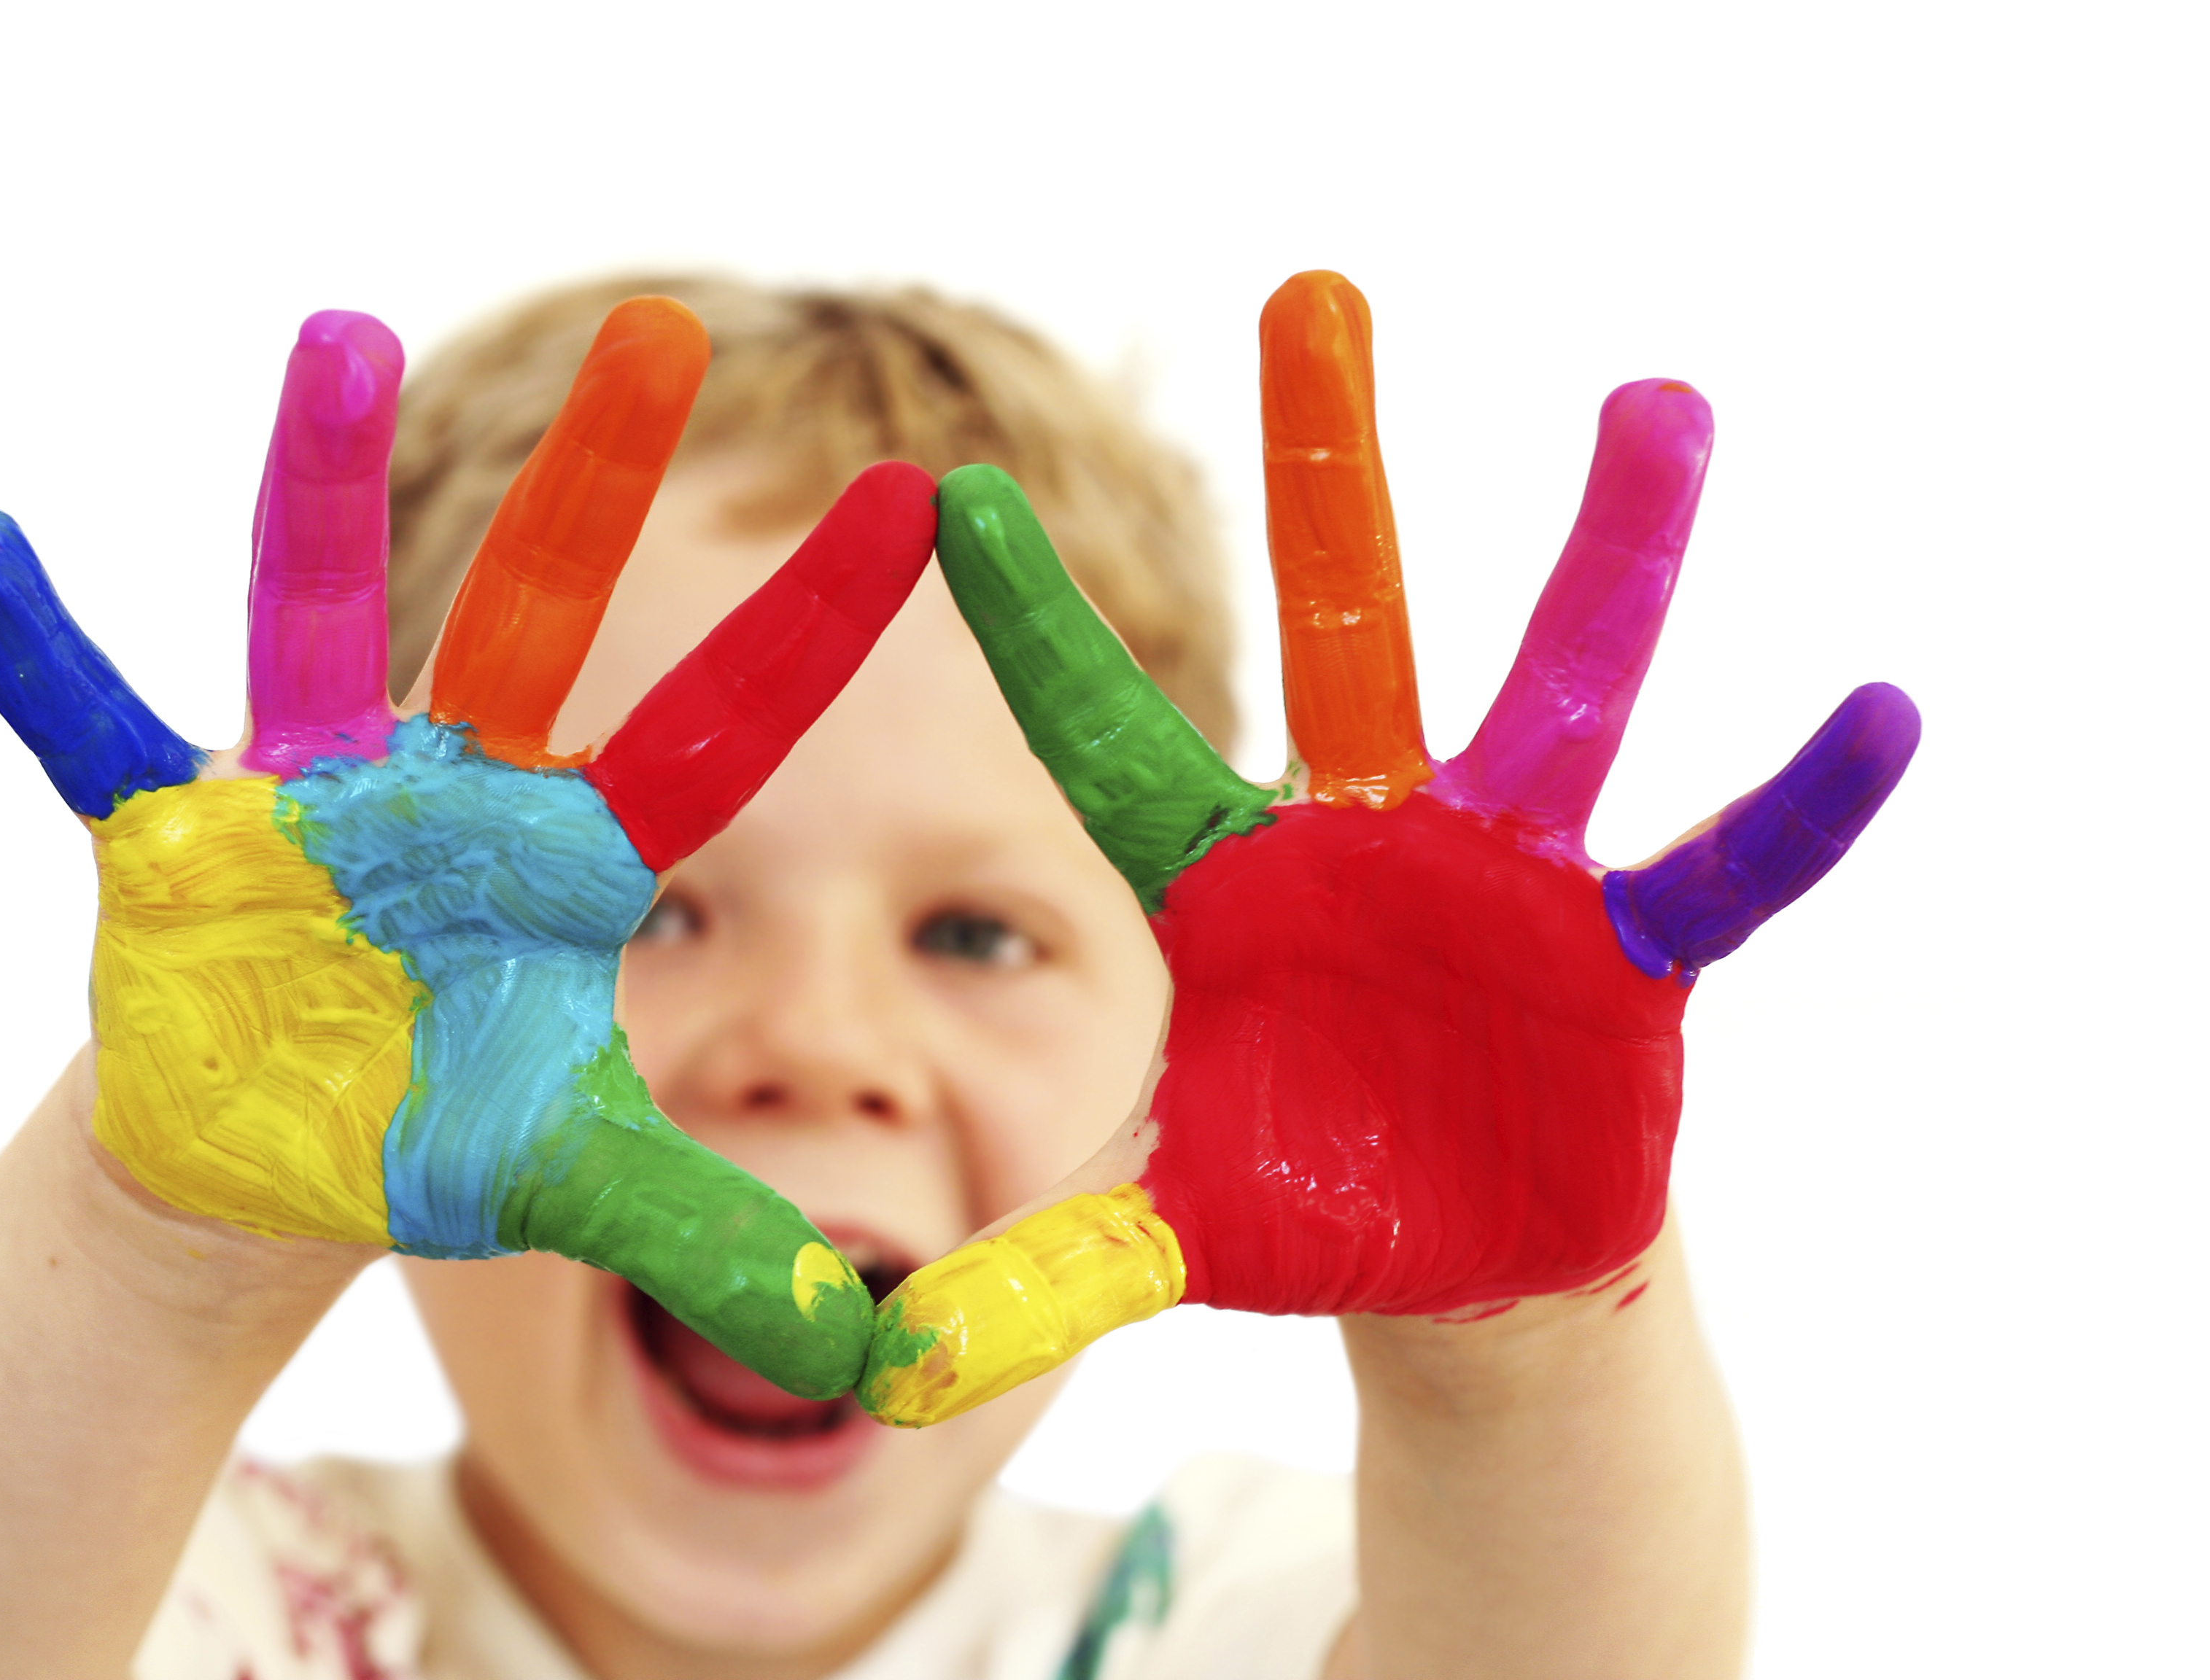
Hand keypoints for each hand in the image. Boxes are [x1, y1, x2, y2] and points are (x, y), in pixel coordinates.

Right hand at [0, 300, 936, 1397]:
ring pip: (316, 611)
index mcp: (568, 856)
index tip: (920, 507)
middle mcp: (452, 789)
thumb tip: (864, 1344)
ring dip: (319, 486)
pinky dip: (36, 651)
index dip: (813, 629)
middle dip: (598, 486)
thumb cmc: (429, 1134)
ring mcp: (312, 795)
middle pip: (540, 617)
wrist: (264, 1157)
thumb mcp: (576, 1185)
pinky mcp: (179, 834)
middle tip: (667, 330)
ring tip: (337, 339)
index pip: (723, 732)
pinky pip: (91, 725)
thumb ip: (712, 1240)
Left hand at [860, 270, 1917, 1424]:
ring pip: (1560, 690)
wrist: (1463, 1248)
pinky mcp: (1624, 950)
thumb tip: (884, 1371)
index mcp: (1233, 884)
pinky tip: (1878, 717)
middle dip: (1331, 472)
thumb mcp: (1171, 1239)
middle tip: (1312, 292)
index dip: (1041, 635)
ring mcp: (1506, 876)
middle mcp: (1368, 840)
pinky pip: (1721, 870)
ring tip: (1662, 407)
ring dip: (1613, 556)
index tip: (955, 501)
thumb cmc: (1308, 1206)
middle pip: (1348, 632)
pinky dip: (1795, 812)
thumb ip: (1044, 1279)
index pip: (1113, 745)